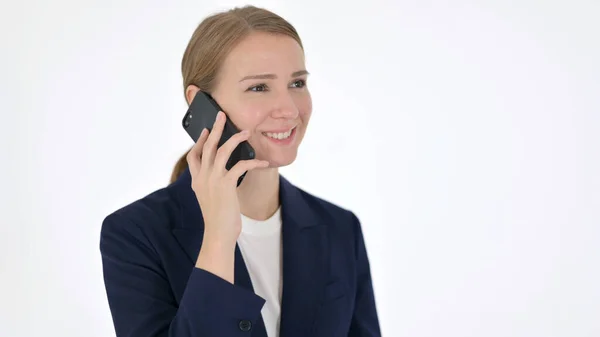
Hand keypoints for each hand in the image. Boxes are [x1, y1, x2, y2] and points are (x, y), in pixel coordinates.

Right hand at [186, 111, 268, 244]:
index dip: (199, 142)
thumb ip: (213, 185)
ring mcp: (213, 179)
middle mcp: (202, 177)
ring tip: (246, 132)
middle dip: (214, 129)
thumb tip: (224, 175)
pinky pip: (240, 165)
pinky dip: (253, 161)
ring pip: (222, 150)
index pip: (193, 156)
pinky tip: (263, 161)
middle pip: (207, 146)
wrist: (218, 233)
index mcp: (196, 181)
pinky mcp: (226, 184)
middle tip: (221, 115)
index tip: (204, 131)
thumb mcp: (210, 199)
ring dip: (235, 138)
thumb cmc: (218, 219)